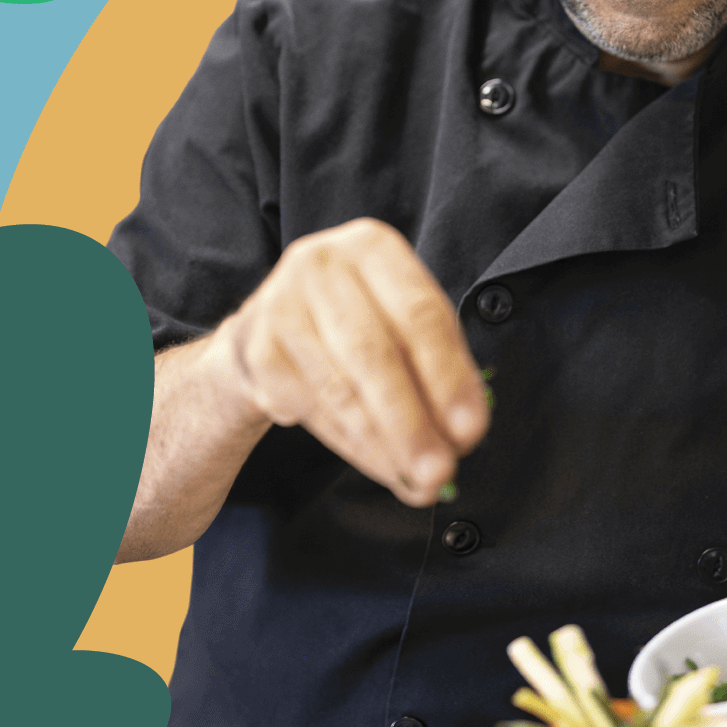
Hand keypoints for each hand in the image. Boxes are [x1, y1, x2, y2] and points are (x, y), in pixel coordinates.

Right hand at [214, 218, 488, 508]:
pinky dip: (351, 446)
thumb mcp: (403, 326)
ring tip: (415, 480)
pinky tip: (377, 462)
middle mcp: (321, 265)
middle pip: (374, 355)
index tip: (470, 429)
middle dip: (411, 422)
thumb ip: (440, 369)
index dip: (448, 377)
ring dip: (383, 445)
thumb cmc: (354, 324)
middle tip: (439, 472)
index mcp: (372, 247)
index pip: (420, 315)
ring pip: (340, 390)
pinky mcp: (257, 350)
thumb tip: (464, 431)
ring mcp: (281, 306)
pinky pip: (311, 409)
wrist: (267, 329)